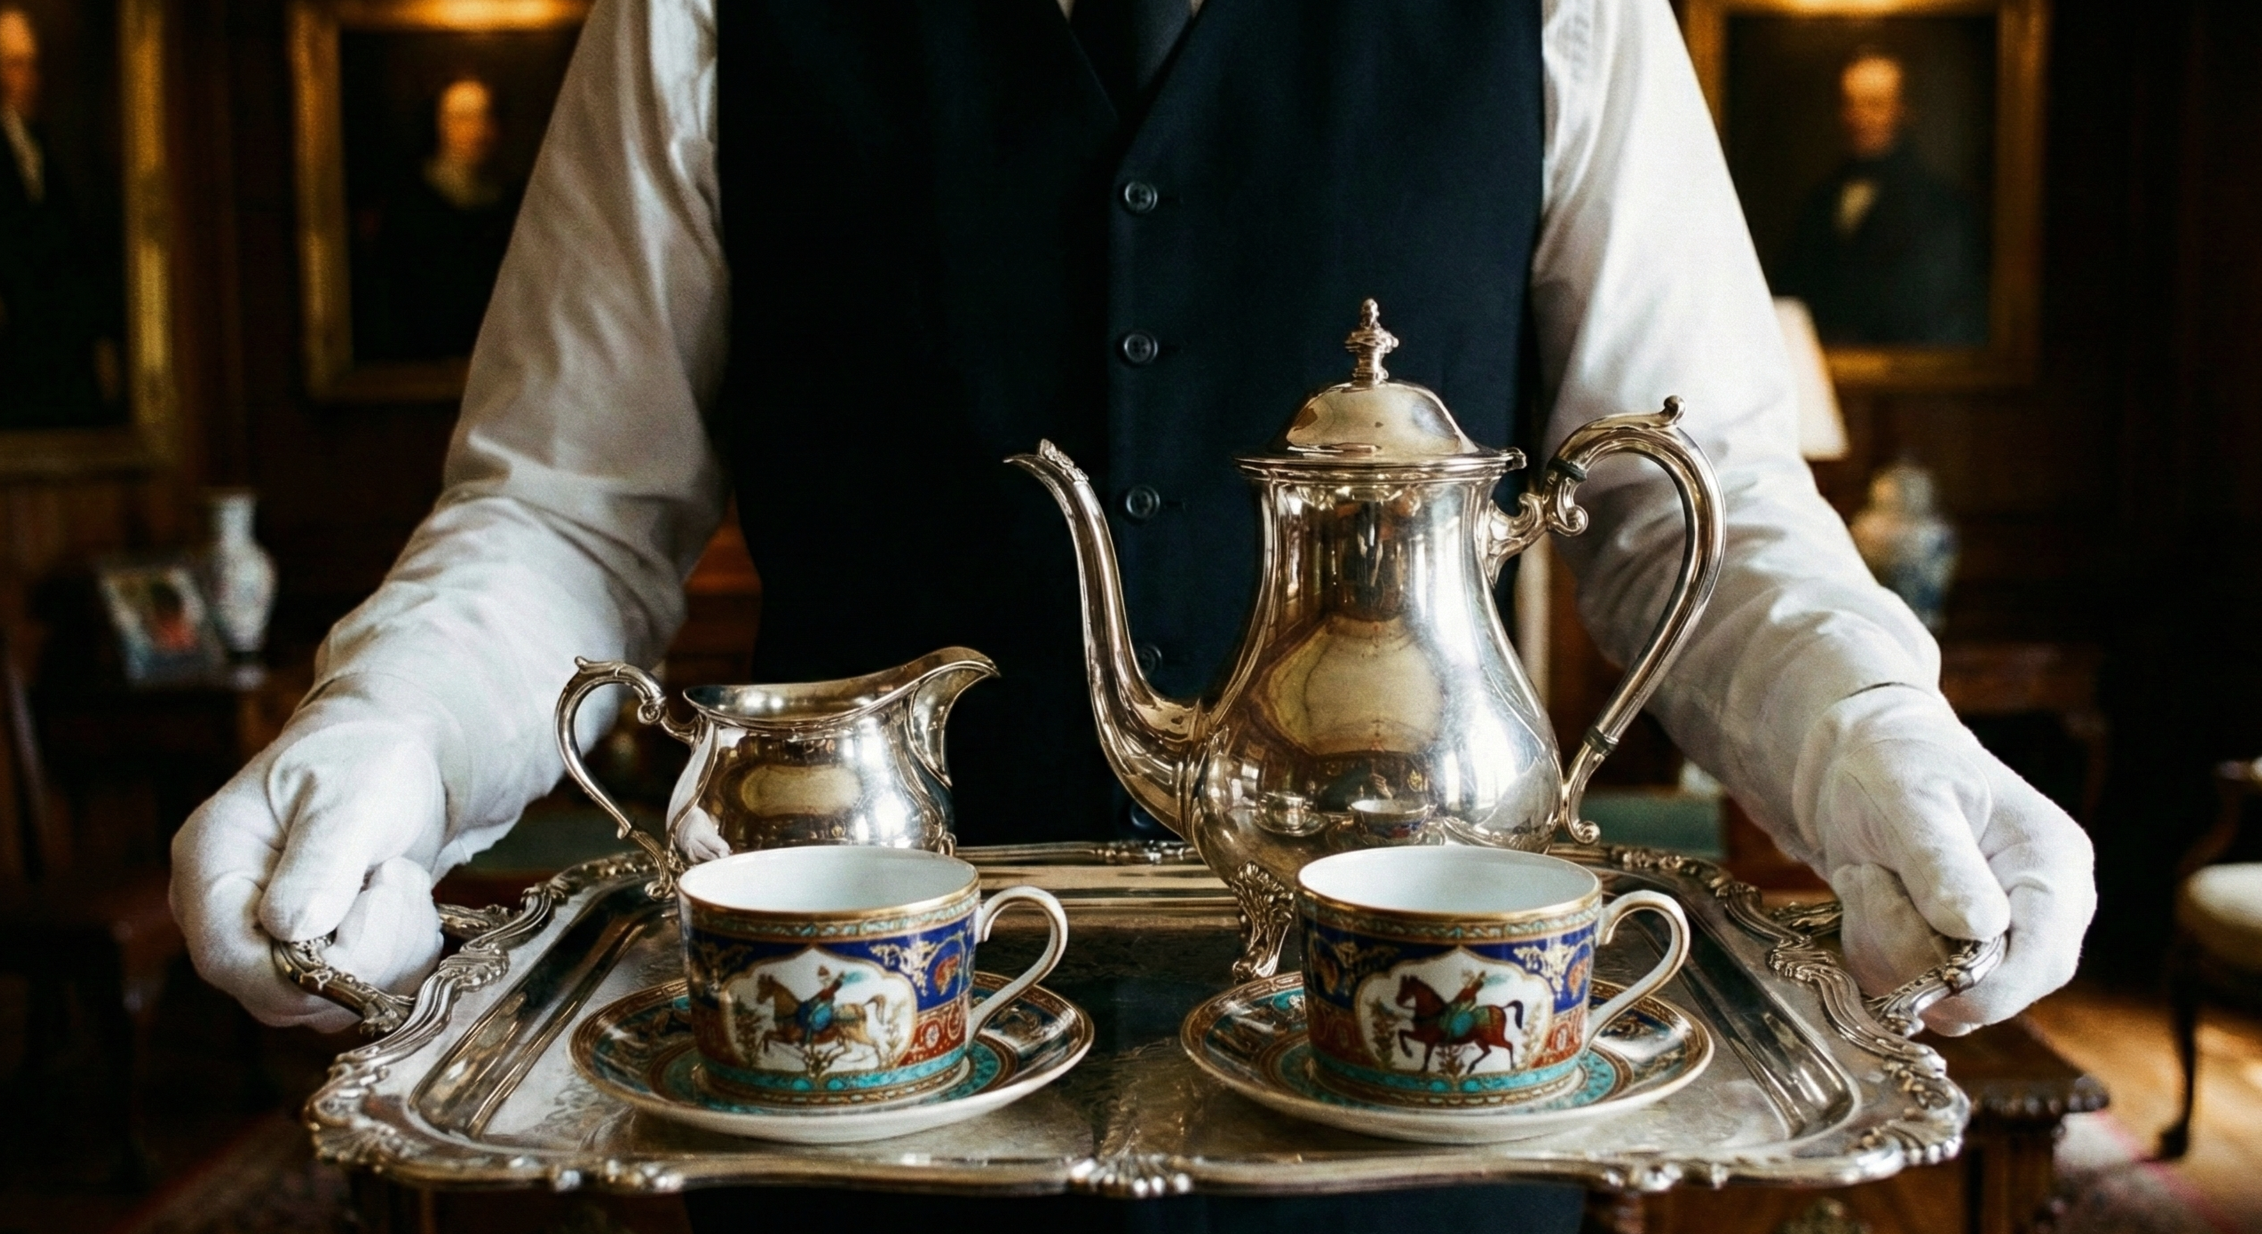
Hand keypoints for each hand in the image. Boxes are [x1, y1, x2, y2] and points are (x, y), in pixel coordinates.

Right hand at [170, 686, 449, 1031]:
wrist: (389, 765)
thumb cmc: (361, 764)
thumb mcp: (351, 796)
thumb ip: (323, 860)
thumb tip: (291, 929)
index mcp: (210, 866)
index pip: (226, 957)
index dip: (304, 964)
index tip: (377, 904)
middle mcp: (225, 920)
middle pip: (279, 994)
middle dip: (365, 951)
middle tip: (400, 878)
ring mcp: (265, 948)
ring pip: (324, 1004)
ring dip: (391, 951)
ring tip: (401, 878)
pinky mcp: (310, 965)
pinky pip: (355, 997)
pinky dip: (401, 958)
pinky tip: (406, 902)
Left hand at [1792, 686, 2095, 1034]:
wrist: (1857, 763)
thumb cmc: (1894, 766)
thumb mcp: (1908, 800)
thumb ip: (1940, 861)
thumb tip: (1980, 928)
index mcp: (2053, 866)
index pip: (2044, 963)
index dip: (1978, 981)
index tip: (1906, 948)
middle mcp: (2042, 915)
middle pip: (1994, 992)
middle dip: (1913, 952)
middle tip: (1869, 880)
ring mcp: (2002, 941)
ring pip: (1948, 1001)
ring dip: (1884, 948)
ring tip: (1868, 876)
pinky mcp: (1959, 959)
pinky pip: (1918, 994)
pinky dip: (1875, 954)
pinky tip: (1867, 898)